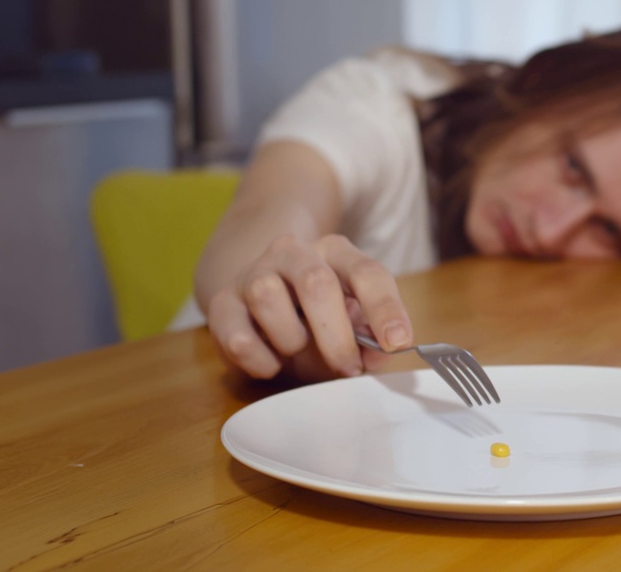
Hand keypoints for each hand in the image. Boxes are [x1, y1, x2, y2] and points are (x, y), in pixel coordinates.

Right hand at [206, 234, 413, 380]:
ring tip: (297, 351)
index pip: (366, 273)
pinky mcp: (223, 303)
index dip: (385, 309)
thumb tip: (380, 354)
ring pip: (268, 297)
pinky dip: (258, 358)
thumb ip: (369, 338)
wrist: (258, 297)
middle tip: (347, 368)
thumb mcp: (350, 322)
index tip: (397, 342)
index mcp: (335, 252)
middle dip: (336, 335)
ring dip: (291, 338)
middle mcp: (293, 253)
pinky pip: (236, 333)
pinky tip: (272, 363)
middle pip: (316, 283)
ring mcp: (254, 273)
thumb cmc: (315, 315)